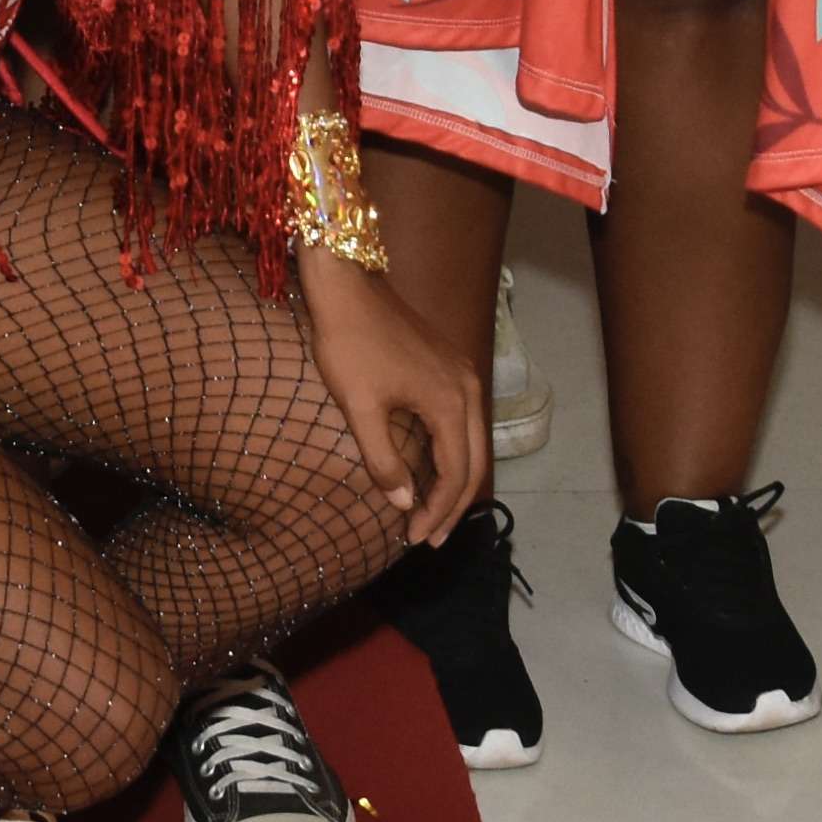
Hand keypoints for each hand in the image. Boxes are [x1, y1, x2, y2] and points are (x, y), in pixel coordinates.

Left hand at [295, 249, 486, 544]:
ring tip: (433, 513)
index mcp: (450, 403)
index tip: (413, 537)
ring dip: (456, 481)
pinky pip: (464, 423)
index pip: (455, 474)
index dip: (437, 512)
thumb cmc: (348, 343)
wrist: (348, 283)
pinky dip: (454, 453)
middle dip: (454, 506)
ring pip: (473, 442)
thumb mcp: (359, 407)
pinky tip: (433, 468)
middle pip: (474, 462)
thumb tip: (404, 502)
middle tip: (429, 538)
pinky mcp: (451, 366)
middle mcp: (468, 390)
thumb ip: (383, 460)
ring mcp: (463, 375)